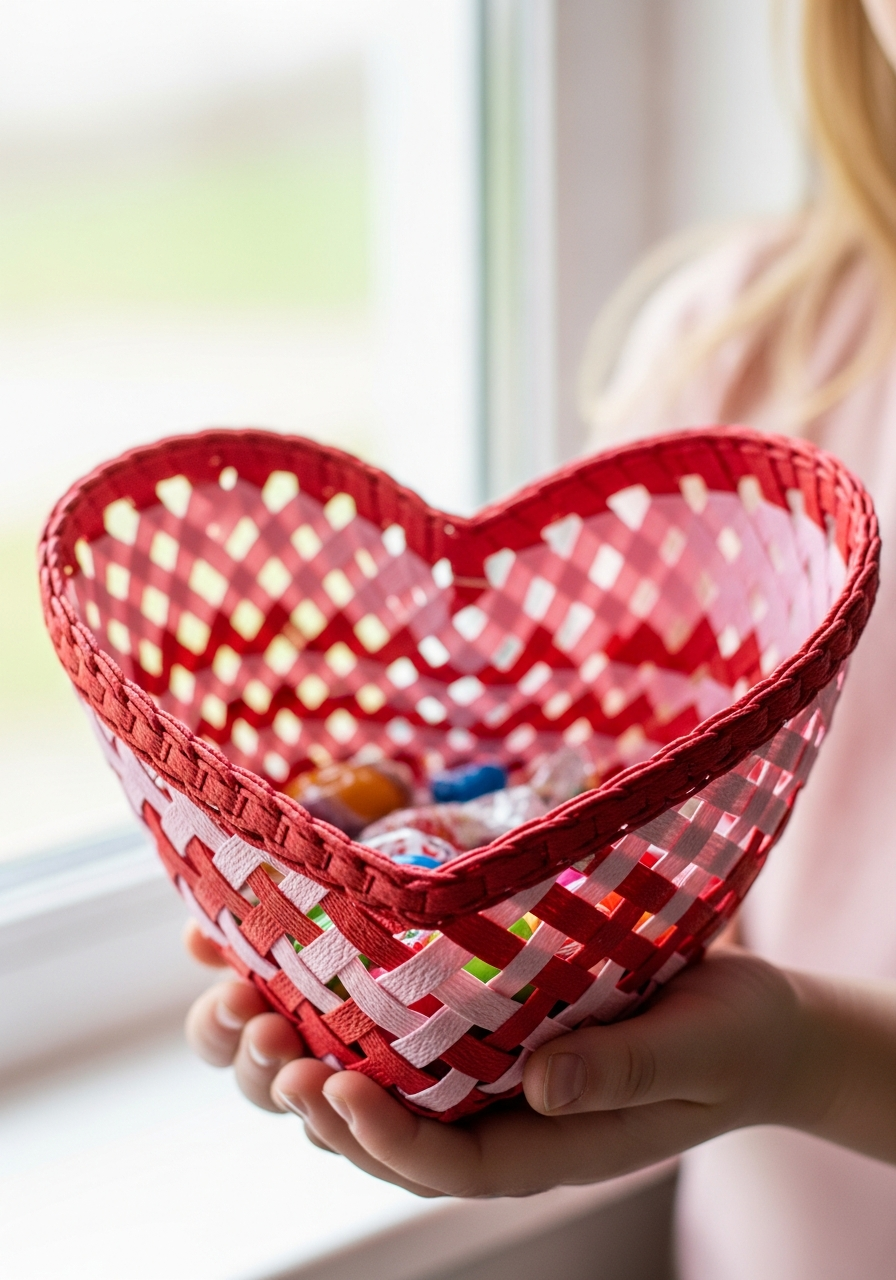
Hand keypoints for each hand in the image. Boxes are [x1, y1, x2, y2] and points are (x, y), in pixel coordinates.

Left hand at [184, 924, 812, 1196]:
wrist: (752, 1023)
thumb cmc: (734, 1042)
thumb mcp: (698, 1051)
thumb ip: (627, 1071)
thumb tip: (542, 1083)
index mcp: (548, 1143)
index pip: (449, 1164)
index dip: (384, 1136)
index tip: (333, 1088)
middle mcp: (500, 1115)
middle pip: (389, 1132)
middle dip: (318, 1098)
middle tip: (268, 1045)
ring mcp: (485, 1070)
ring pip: (378, 1081)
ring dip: (306, 1050)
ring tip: (252, 1003)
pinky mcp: (481, 1019)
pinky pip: (400, 1023)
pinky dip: (338, 993)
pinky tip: (286, 947)